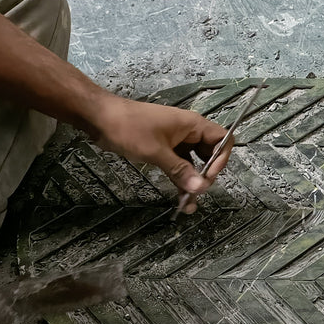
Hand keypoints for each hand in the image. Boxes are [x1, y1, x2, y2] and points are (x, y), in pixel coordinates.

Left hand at [87, 95, 231, 209]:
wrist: (101, 118)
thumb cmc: (130, 128)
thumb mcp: (157, 152)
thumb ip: (181, 171)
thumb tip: (201, 188)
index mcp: (192, 125)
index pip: (222, 140)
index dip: (221, 159)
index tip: (208, 177)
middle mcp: (188, 132)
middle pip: (210, 154)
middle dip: (207, 174)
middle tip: (197, 191)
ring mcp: (176, 141)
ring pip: (193, 163)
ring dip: (192, 182)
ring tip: (189, 205)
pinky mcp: (163, 149)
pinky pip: (179, 166)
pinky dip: (180, 180)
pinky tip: (179, 197)